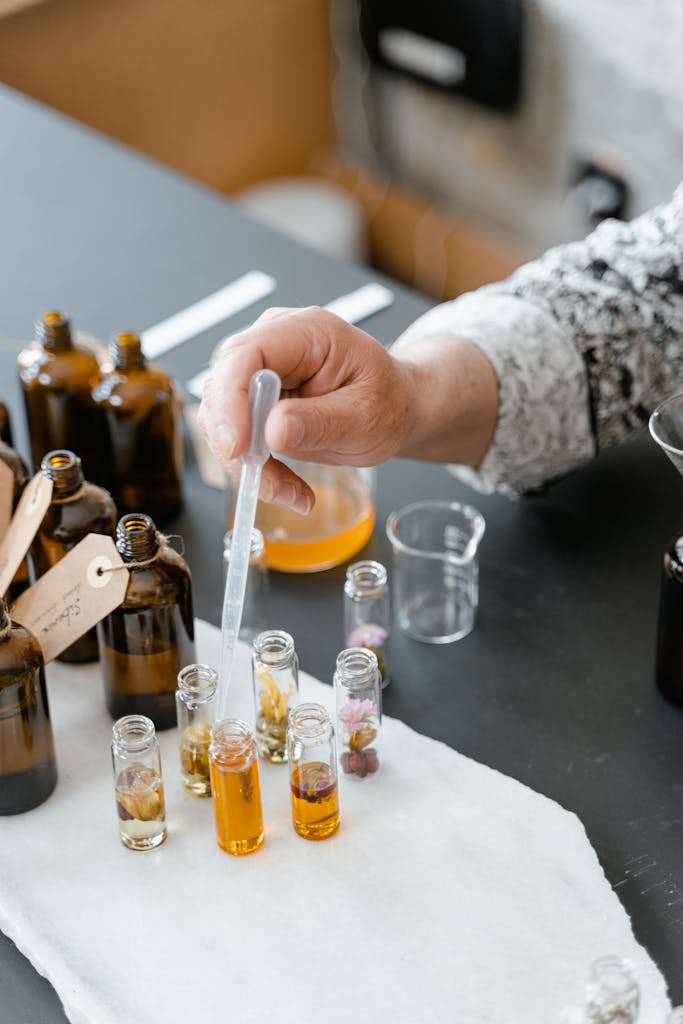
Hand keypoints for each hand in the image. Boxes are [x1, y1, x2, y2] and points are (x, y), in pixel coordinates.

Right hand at [198, 306, 417, 513]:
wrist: (395, 409)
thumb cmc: (389, 402)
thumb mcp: (367, 417)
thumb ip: (321, 422)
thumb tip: (272, 429)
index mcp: (307, 332)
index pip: (247, 354)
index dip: (231, 400)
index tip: (236, 447)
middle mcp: (276, 343)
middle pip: (223, 386)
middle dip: (238, 442)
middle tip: (269, 482)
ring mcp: (262, 370)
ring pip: (222, 417)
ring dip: (247, 463)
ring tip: (290, 491)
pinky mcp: (255, 399)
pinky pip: (236, 435)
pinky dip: (255, 468)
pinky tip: (288, 486)